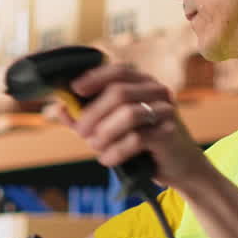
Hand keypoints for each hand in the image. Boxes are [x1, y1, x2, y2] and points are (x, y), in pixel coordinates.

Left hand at [51, 63, 212, 190]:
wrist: (178, 166)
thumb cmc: (141, 143)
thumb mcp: (109, 127)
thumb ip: (85, 117)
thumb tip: (59, 107)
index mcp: (141, 83)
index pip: (117, 71)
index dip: (95, 77)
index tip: (75, 89)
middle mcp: (155, 91)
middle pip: (119, 92)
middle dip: (93, 113)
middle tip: (80, 132)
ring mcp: (165, 111)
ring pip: (128, 114)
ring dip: (104, 133)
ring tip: (95, 147)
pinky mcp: (169, 133)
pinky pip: (137, 139)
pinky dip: (116, 151)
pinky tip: (107, 159)